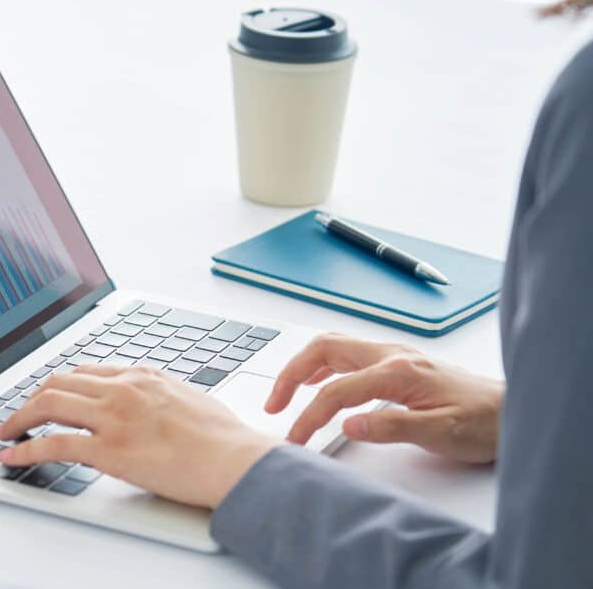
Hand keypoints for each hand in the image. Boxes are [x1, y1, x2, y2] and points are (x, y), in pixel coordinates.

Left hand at [0, 365, 280, 508]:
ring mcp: (114, 417)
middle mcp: (123, 388)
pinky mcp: (109, 449)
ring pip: (49, 404)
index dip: (59, 385)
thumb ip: (158, 397)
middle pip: (60, 382)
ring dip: (20, 418)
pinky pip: (54, 444)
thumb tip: (146, 409)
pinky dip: (26, 449)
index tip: (47, 396)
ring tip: (6, 432)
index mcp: (142, 375)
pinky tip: (14, 455)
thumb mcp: (186, 399)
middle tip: (19, 414)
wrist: (236, 460)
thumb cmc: (223, 438)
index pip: (86, 371)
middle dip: (32, 398)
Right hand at [266, 334, 503, 463]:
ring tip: (285, 393)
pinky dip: (322, 366)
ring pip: (332, 346)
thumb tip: (348, 423)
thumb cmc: (482, 422)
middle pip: (323, 349)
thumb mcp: (441, 433)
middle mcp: (390, 354)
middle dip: (291, 374)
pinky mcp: (394, 361)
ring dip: (303, 366)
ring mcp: (392, 354)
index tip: (294, 439)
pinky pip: (346, 353)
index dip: (309, 416)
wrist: (510, 411)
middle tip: (274, 404)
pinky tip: (316, 381)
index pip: (336, 391)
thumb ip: (392, 426)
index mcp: (397, 371)